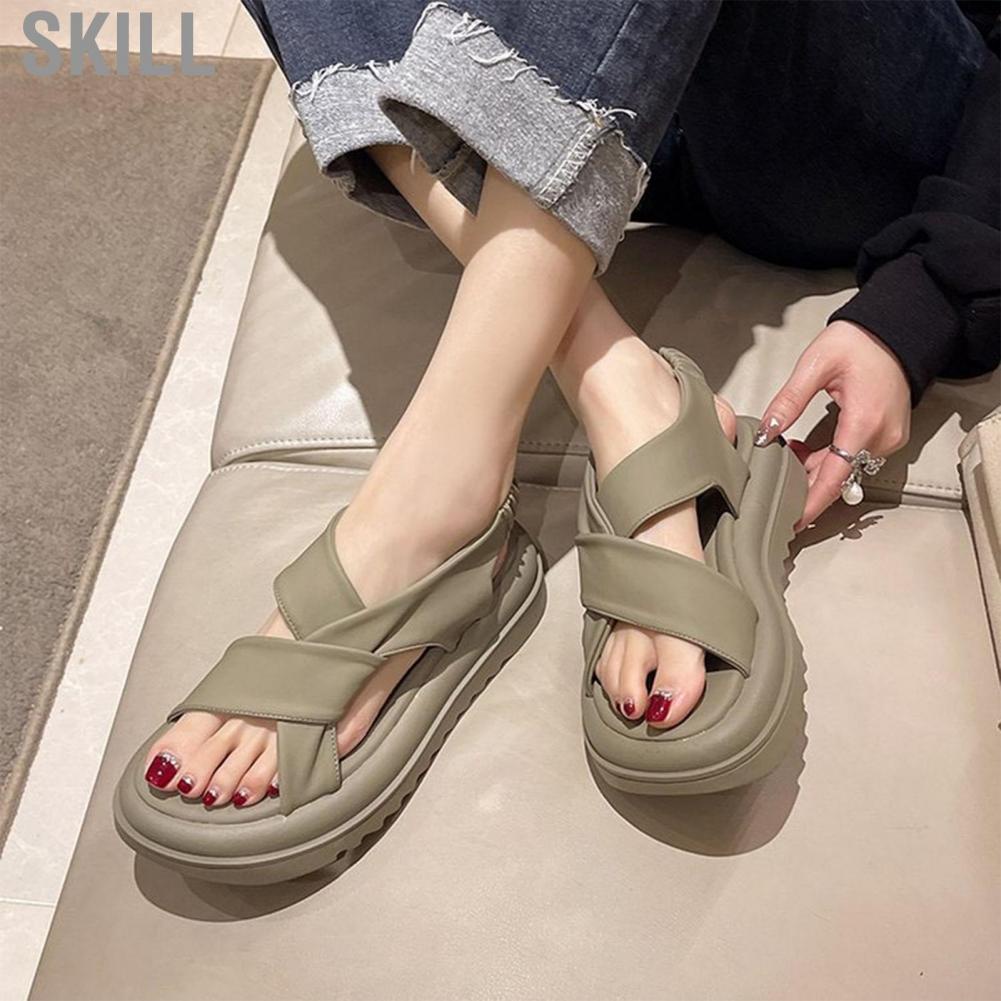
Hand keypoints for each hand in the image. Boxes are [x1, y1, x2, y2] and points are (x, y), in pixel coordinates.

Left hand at [756, 320, 910, 529]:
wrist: (896, 330)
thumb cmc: (859, 342)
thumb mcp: (815, 365)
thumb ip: (789, 401)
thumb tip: (768, 432)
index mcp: (863, 422)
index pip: (835, 477)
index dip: (813, 503)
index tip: (795, 522)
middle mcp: (881, 436)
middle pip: (838, 477)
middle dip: (805, 482)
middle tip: (774, 479)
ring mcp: (888, 437)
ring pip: (845, 469)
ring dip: (815, 469)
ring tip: (789, 453)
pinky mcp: (887, 435)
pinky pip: (854, 458)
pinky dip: (830, 459)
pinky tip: (808, 448)